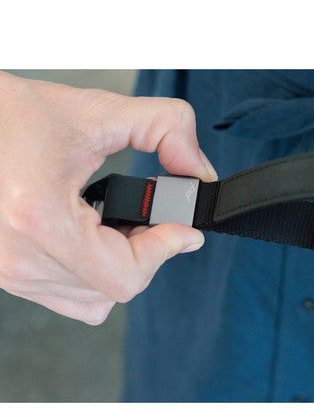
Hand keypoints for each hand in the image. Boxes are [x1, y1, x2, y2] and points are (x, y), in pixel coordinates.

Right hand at [0, 72, 217, 323]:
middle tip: (155, 216)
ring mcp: (9, 272)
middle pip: (118, 287)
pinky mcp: (7, 273)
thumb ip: (165, 129)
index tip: (185, 228)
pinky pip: (71, 296)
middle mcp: (19, 257)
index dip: (167, 249)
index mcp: (40, 219)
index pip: (126, 275)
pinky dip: (97, 273)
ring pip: (97, 298)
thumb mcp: (98, 110)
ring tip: (124, 223)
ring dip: (124, 262)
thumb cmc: (9, 115)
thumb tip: (199, 171)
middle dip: (150, 250)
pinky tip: (97, 237)